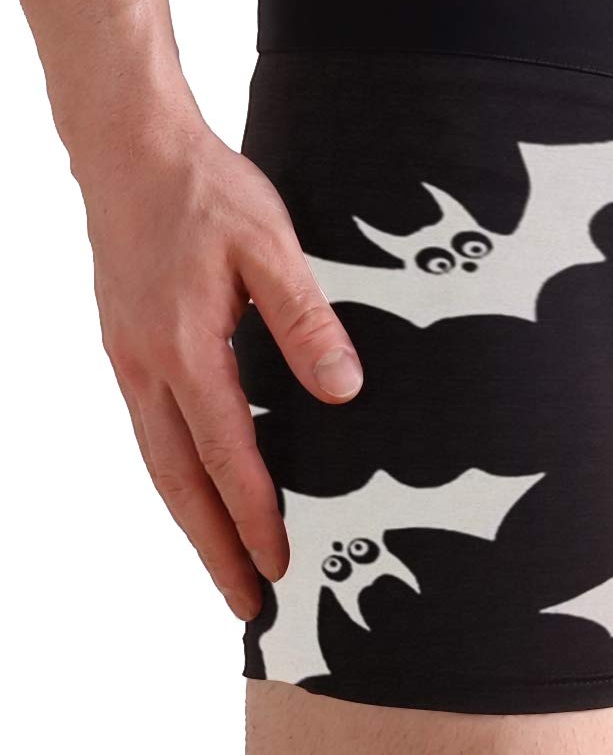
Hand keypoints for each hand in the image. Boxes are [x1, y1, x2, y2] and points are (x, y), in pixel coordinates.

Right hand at [76, 107, 361, 619]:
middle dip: (214, 548)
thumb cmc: (204, 192)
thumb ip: (306, 321)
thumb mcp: (272, 247)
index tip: (280, 566)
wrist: (130, 149)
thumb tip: (342, 391)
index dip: (256, 517)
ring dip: (191, 520)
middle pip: (179, 482)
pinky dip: (175, 475)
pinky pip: (150, 430)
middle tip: (245, 604)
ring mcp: (129, 360)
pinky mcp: (127, 347)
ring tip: (222, 564)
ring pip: (158, 462)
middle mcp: (147, 368)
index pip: (228, 456)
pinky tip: (198, 486)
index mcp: (187, 350)